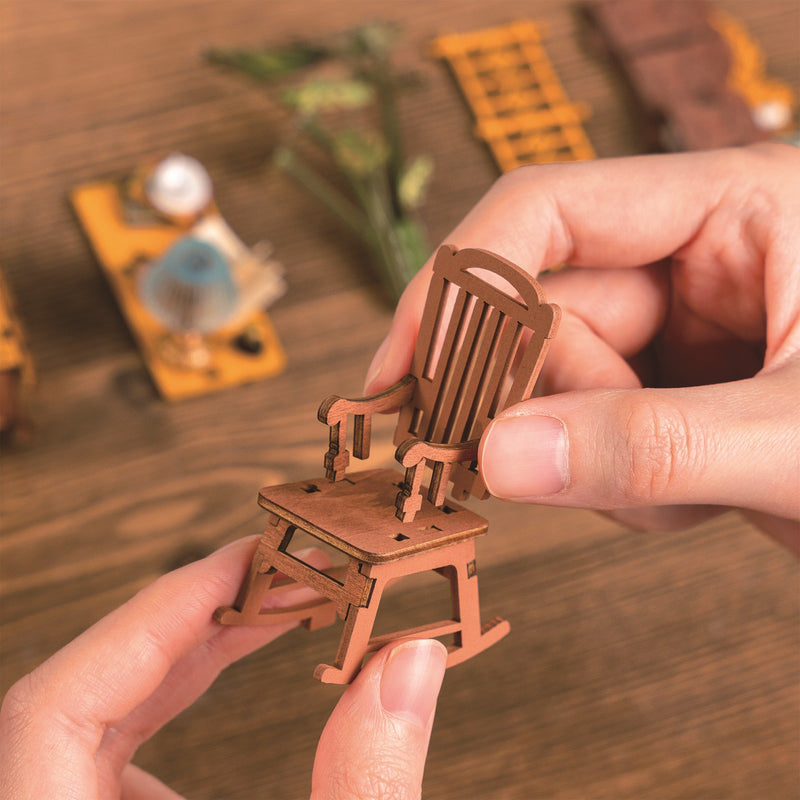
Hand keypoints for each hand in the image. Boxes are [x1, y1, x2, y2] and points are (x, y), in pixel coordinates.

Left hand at [0, 538, 446, 798]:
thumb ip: (364, 784)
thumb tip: (410, 666)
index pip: (56, 703)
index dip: (154, 615)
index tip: (242, 563)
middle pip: (84, 692)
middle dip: (193, 619)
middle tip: (277, 572)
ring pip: (102, 713)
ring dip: (191, 646)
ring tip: (272, 603)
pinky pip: (116, 743)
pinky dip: (179, 690)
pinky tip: (236, 659)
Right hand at [365, 144, 799, 553]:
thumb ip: (651, 444)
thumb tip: (499, 458)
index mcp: (733, 206)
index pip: (546, 209)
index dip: (457, 283)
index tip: (399, 367)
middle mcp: (694, 259)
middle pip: (540, 311)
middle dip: (523, 397)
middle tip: (492, 465)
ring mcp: (681, 332)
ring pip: (558, 385)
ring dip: (584, 456)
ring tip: (677, 497)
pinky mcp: (674, 395)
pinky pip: (591, 433)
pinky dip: (614, 484)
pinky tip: (687, 503)